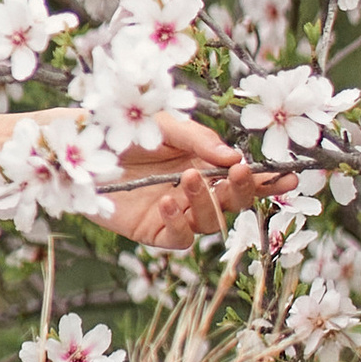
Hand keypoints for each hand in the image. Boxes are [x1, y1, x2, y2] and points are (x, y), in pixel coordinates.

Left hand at [97, 114, 290, 245]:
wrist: (70, 143)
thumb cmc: (119, 125)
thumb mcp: (163, 123)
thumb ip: (198, 140)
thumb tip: (234, 156)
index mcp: (203, 162)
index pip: (242, 176)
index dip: (267, 179)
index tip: (289, 175)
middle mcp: (194, 190)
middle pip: (233, 202)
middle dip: (243, 191)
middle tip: (240, 173)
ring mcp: (174, 212)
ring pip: (210, 222)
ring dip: (207, 202)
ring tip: (189, 178)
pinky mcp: (151, 230)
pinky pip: (178, 238)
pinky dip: (179, 223)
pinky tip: (168, 202)